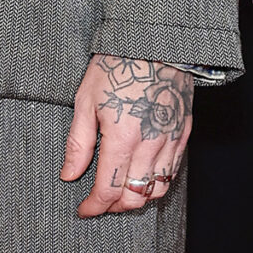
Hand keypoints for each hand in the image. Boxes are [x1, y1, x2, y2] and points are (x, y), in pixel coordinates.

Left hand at [61, 56, 194, 216]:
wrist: (155, 43)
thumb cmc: (116, 67)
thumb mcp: (86, 102)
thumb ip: (78, 144)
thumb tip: (69, 175)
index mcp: (122, 137)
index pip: (109, 189)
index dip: (94, 206)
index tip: (84, 208)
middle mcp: (150, 144)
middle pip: (134, 197)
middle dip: (114, 206)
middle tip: (99, 201)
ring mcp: (171, 140)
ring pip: (158, 190)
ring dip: (137, 198)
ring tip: (120, 192)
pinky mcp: (183, 134)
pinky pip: (172, 172)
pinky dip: (156, 182)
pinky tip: (141, 176)